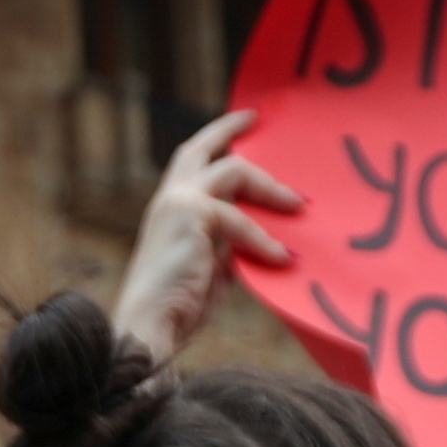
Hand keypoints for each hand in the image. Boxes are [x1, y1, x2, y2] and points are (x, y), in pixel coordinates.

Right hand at [113, 107, 300, 364]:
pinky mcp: (191, 216)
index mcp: (169, 209)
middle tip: (261, 119)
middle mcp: (169, 199)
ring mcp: (177, 203)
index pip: (192, 162)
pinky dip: (264, 239)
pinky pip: (239, 219)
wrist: (148, 327)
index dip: (217, 140)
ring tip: (298, 205)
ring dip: (269, 186)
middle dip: (232, 128)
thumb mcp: (209, 271)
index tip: (245, 124)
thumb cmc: (175, 309)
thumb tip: (258, 242)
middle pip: (204, 148)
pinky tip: (282, 258)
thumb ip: (228, 249)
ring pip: (232, 171)